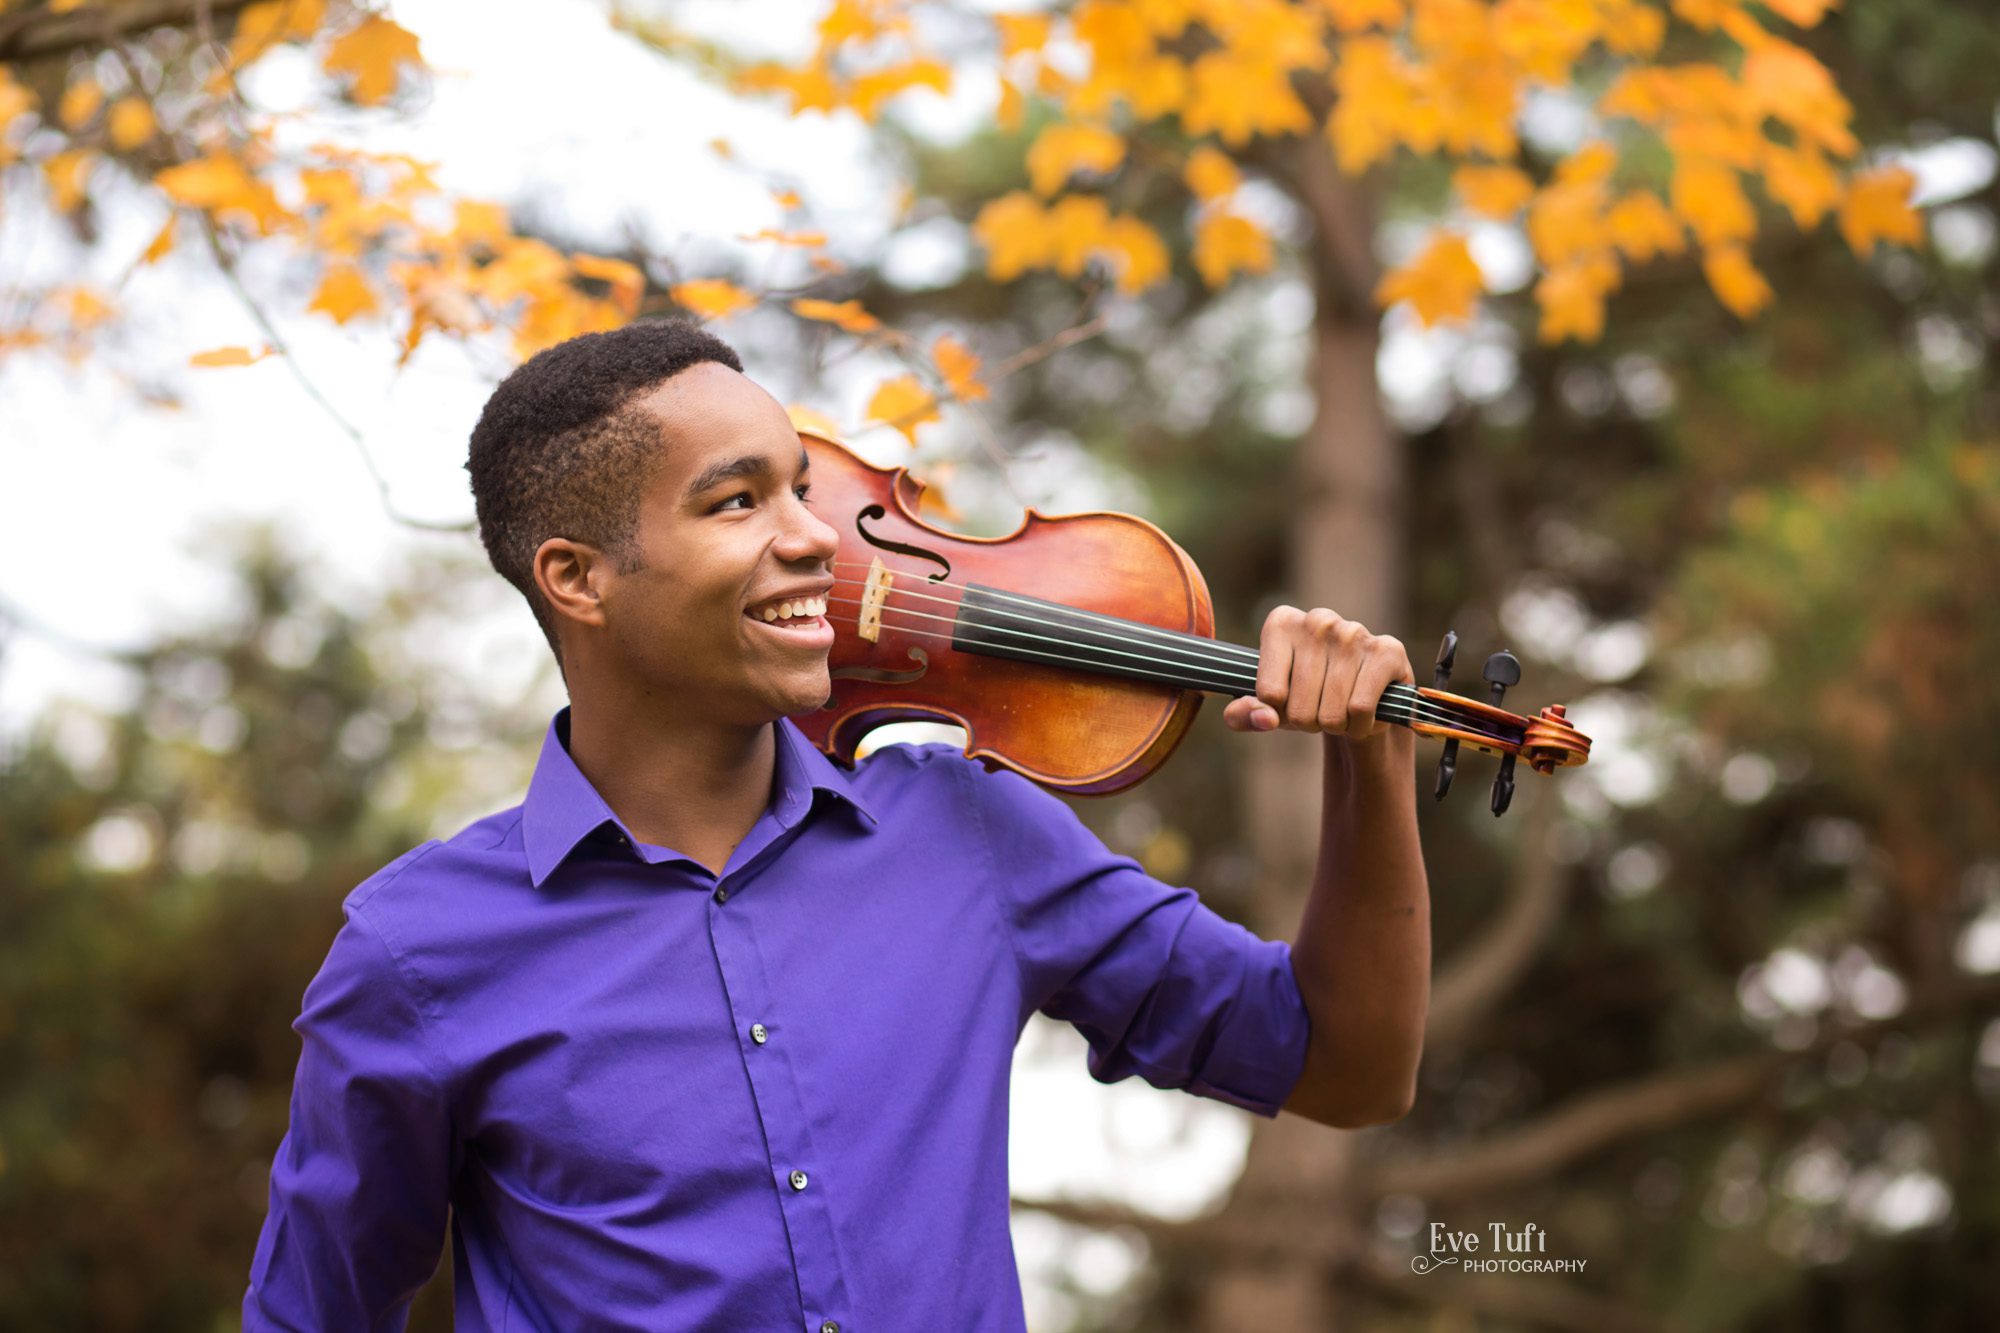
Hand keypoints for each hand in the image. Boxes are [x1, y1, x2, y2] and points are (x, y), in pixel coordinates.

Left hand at [1221, 607, 1414, 742]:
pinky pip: (1360, 709)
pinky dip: (1360, 727)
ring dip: (1336, 727)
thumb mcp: (1268, 707)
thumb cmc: (1307, 698)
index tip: (1289, 701)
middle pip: (1298, 708)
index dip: (1278, 712)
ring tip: (1342, 711)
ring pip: (1331, 713)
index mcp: (1281, 623)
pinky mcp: (1387, 650)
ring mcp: (1354, 632)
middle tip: (1321, 709)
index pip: (1268, 693)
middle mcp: (1317, 620)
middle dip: (1309, 723)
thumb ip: (1244, 714)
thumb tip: (1265, 719)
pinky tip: (1364, 715)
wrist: (1365, 699)